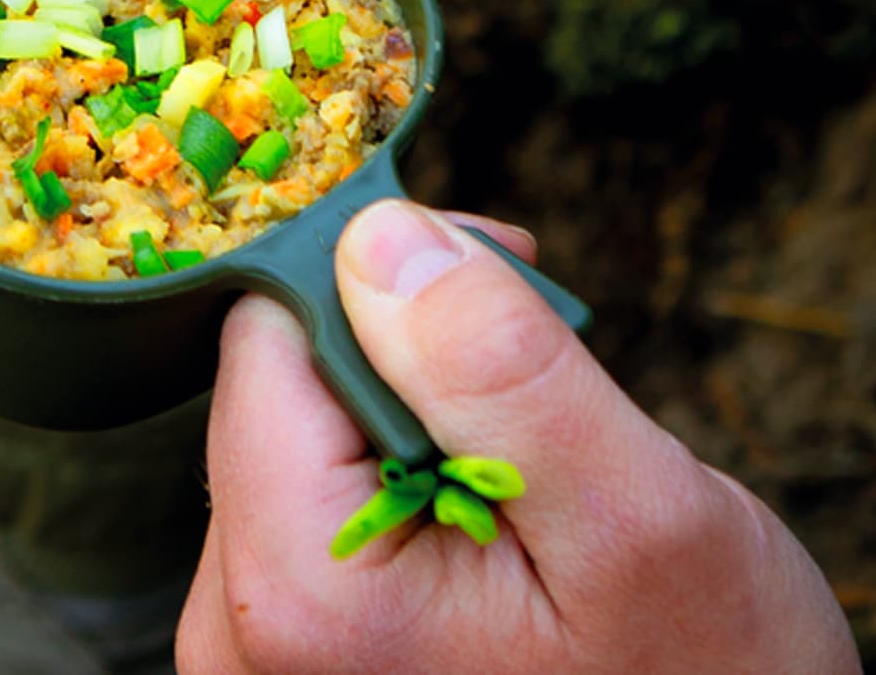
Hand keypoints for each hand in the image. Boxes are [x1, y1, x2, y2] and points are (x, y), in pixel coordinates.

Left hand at [176, 200, 858, 672]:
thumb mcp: (636, 519)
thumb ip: (499, 370)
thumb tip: (378, 240)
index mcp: (301, 592)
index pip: (265, 346)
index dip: (378, 282)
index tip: (491, 277)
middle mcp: (240, 627)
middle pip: (272, 392)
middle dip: (399, 351)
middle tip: (533, 369)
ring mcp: (255, 641)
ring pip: (293, 440)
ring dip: (405, 413)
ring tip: (520, 461)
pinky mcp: (286, 641)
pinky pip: (311, 502)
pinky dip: (395, 474)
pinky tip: (479, 503)